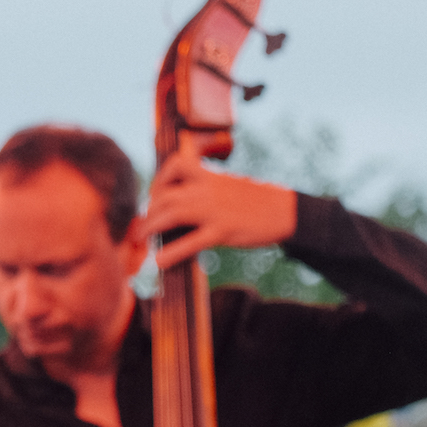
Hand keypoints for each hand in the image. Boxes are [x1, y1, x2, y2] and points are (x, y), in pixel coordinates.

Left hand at [133, 149, 297, 269]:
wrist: (287, 211)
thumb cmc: (257, 200)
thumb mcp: (228, 184)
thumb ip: (204, 187)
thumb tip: (181, 198)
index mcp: (210, 176)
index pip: (175, 165)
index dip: (158, 180)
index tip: (154, 196)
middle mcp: (208, 190)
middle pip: (165, 196)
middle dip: (147, 212)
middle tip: (141, 226)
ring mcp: (214, 210)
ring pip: (172, 215)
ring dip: (150, 228)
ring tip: (139, 240)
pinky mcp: (223, 231)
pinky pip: (191, 242)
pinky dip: (172, 252)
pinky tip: (159, 261)